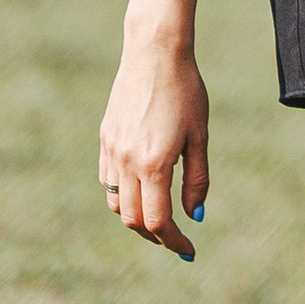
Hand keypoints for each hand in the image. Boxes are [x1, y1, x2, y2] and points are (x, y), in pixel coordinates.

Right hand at [99, 33, 210, 256]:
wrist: (154, 53)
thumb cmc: (186, 91)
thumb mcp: (199, 136)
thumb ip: (196, 179)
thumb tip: (195, 216)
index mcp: (154, 163)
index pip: (158, 221)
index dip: (174, 241)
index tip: (189, 251)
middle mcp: (127, 161)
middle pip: (134, 220)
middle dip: (156, 236)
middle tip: (176, 239)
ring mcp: (111, 150)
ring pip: (116, 204)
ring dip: (136, 218)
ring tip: (159, 218)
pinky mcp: (105, 139)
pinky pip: (107, 181)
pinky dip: (122, 196)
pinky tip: (142, 191)